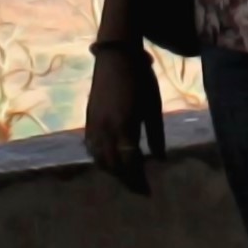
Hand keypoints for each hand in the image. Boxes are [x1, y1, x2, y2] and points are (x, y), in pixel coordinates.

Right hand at [84, 40, 160, 193]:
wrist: (116, 56)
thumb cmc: (140, 79)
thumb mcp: (153, 106)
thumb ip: (156, 134)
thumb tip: (160, 159)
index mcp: (125, 125)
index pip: (130, 162)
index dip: (138, 179)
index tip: (148, 190)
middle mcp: (106, 129)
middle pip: (113, 164)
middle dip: (126, 179)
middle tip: (138, 189)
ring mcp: (94, 124)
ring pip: (98, 158)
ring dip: (112, 171)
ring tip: (125, 177)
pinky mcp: (88, 119)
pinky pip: (90, 147)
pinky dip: (99, 159)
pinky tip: (108, 162)